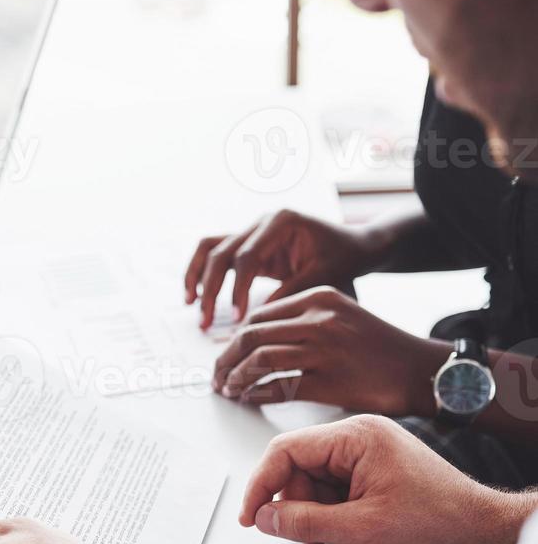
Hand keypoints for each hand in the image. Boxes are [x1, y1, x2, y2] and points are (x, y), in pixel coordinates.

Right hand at [185, 210, 388, 328]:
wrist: (353, 245)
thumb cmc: (343, 258)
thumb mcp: (323, 277)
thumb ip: (291, 293)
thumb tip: (256, 320)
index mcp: (281, 222)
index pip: (247, 256)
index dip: (237, 288)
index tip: (238, 317)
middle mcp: (261, 221)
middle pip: (220, 253)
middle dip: (210, 289)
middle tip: (206, 322)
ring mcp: (250, 229)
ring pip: (209, 248)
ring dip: (197, 277)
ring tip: (190, 305)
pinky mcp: (246, 244)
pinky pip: (214, 254)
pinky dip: (202, 273)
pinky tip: (195, 296)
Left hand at [213, 286, 447, 412]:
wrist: (421, 370)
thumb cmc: (379, 348)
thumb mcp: (340, 315)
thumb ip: (301, 319)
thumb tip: (252, 339)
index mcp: (319, 298)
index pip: (257, 316)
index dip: (232, 338)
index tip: (224, 356)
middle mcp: (320, 319)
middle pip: (250, 336)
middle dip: (225, 359)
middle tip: (217, 376)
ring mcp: (325, 350)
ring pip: (259, 361)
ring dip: (236, 378)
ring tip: (229, 390)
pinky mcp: (330, 381)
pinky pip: (278, 387)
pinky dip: (257, 395)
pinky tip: (250, 400)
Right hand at [240, 415, 534, 543]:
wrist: (484, 535)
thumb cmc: (442, 522)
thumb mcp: (364, 528)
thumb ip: (306, 521)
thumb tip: (265, 517)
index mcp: (357, 437)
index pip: (287, 450)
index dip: (261, 484)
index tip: (251, 514)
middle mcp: (360, 438)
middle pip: (296, 466)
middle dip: (291, 503)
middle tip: (296, 533)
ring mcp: (366, 455)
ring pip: (311, 481)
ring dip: (309, 512)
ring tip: (328, 538)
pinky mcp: (371, 473)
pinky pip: (330, 488)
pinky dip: (325, 513)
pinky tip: (336, 532)